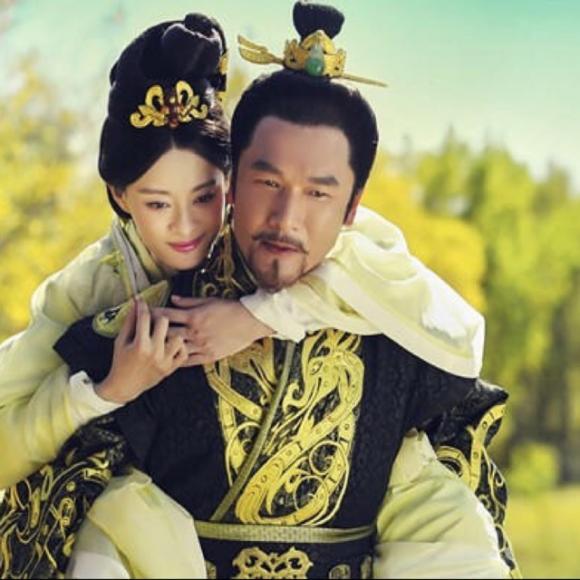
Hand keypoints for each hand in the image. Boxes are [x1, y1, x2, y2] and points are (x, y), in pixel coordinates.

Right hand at [95, 299, 187, 403]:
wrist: (125, 386)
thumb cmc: (121, 362)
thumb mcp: (121, 341)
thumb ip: (129, 322)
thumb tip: (135, 304)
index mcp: (140, 345)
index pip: (144, 317)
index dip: (142, 306)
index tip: (141, 301)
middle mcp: (155, 352)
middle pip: (164, 322)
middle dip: (157, 317)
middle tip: (153, 318)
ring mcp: (165, 361)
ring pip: (178, 337)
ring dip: (171, 332)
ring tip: (164, 333)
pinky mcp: (171, 368)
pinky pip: (184, 353)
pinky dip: (179, 347)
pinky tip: (171, 344)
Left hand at [153, 295, 272, 365]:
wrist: (250, 322)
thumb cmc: (231, 308)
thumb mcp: (209, 301)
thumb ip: (189, 302)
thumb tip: (173, 299)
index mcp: (194, 317)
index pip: (167, 315)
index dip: (154, 314)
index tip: (144, 314)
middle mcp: (195, 332)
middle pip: (168, 333)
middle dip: (154, 332)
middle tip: (142, 333)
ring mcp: (202, 346)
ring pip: (176, 349)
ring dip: (164, 348)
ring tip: (153, 349)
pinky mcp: (209, 356)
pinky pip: (189, 361)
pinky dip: (178, 360)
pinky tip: (170, 360)